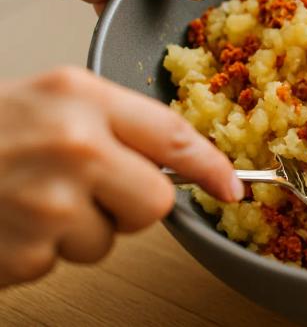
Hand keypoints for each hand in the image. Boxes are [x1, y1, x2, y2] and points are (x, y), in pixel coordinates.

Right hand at [0, 67, 242, 286]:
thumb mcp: (55, 97)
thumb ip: (119, 123)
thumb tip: (183, 164)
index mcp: (81, 97)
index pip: (173, 137)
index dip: (210, 168)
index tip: (231, 188)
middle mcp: (72, 146)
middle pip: (155, 202)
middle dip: (133, 205)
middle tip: (88, 188)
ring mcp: (48, 204)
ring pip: (109, 240)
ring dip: (80, 229)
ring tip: (35, 199)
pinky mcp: (24, 253)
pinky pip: (63, 263)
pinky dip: (43, 250)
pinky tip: (14, 221)